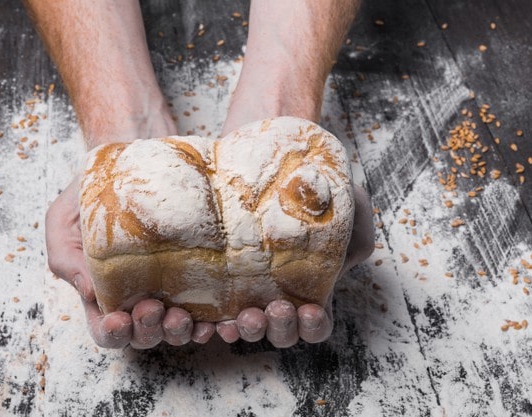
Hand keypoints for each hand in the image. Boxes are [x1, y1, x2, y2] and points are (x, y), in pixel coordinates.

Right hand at [46, 177, 216, 347]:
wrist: (134, 155)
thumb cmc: (93, 189)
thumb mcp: (64, 217)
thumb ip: (65, 255)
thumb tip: (90, 293)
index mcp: (104, 290)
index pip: (106, 328)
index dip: (112, 333)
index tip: (119, 319)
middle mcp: (139, 295)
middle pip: (143, 334)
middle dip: (147, 330)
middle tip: (153, 308)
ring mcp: (171, 287)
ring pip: (176, 328)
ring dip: (179, 331)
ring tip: (182, 315)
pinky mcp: (200, 274)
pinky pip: (210, 310)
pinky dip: (213, 322)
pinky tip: (217, 318)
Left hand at [214, 185, 374, 347]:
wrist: (285, 168)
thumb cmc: (323, 192)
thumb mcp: (350, 212)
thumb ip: (353, 239)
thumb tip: (339, 263)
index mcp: (313, 288)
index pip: (315, 325)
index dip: (313, 326)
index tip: (310, 310)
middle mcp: (280, 295)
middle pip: (281, 333)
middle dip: (279, 328)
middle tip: (276, 308)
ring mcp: (249, 289)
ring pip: (249, 327)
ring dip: (248, 329)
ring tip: (244, 315)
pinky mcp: (220, 277)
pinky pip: (214, 310)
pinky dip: (212, 321)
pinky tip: (209, 317)